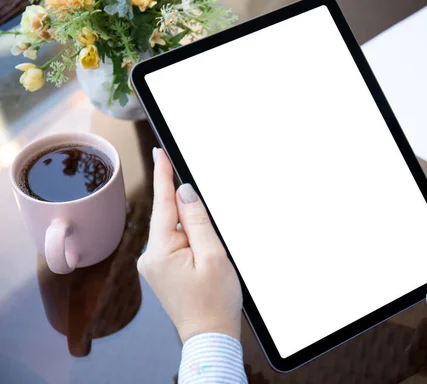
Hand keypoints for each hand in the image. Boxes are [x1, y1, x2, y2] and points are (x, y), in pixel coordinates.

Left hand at [138, 148, 242, 342]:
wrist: (210, 335)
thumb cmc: (214, 301)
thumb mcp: (213, 256)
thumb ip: (197, 221)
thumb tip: (185, 193)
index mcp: (160, 252)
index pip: (162, 204)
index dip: (163, 176)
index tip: (159, 153)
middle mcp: (150, 257)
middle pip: (171, 218)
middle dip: (192, 217)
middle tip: (209, 242)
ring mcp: (155, 264)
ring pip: (176, 231)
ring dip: (195, 234)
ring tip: (210, 261)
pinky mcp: (162, 269)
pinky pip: (176, 243)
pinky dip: (191, 242)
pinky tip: (204, 258)